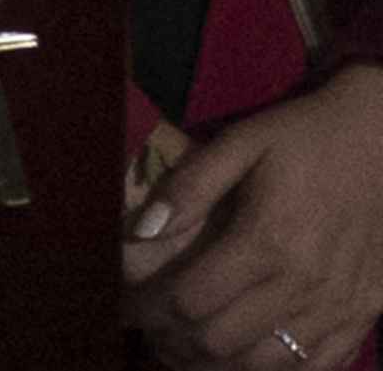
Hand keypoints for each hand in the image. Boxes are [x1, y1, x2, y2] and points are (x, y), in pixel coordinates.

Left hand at [126, 63, 382, 366]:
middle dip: (174, 342)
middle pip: (221, 341)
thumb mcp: (241, 142)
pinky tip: (247, 359)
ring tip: (188, 351)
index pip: (190, 300)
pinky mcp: (367, 313)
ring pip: (266, 365)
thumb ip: (190, 187)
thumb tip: (140, 232)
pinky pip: (319, 366)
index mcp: (266, 240)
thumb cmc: (305, 138)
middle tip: (152, 332)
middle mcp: (304, 284)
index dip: (148, 310)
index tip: (126, 307)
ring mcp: (340, 305)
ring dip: (218, 365)